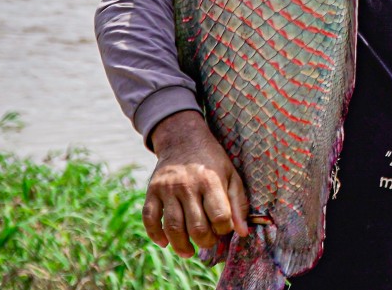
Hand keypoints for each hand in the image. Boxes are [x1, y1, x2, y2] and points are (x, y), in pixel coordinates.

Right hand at [145, 110, 248, 256]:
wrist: (183, 139)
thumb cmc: (212, 161)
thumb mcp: (232, 175)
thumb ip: (239, 204)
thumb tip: (242, 233)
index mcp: (211, 181)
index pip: (219, 216)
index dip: (224, 229)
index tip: (224, 229)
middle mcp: (187, 186)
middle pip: (196, 226)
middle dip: (204, 241)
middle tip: (208, 242)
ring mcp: (167, 189)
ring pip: (172, 227)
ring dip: (180, 246)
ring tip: (188, 252)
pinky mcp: (152, 191)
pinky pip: (149, 218)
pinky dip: (155, 235)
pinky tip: (165, 243)